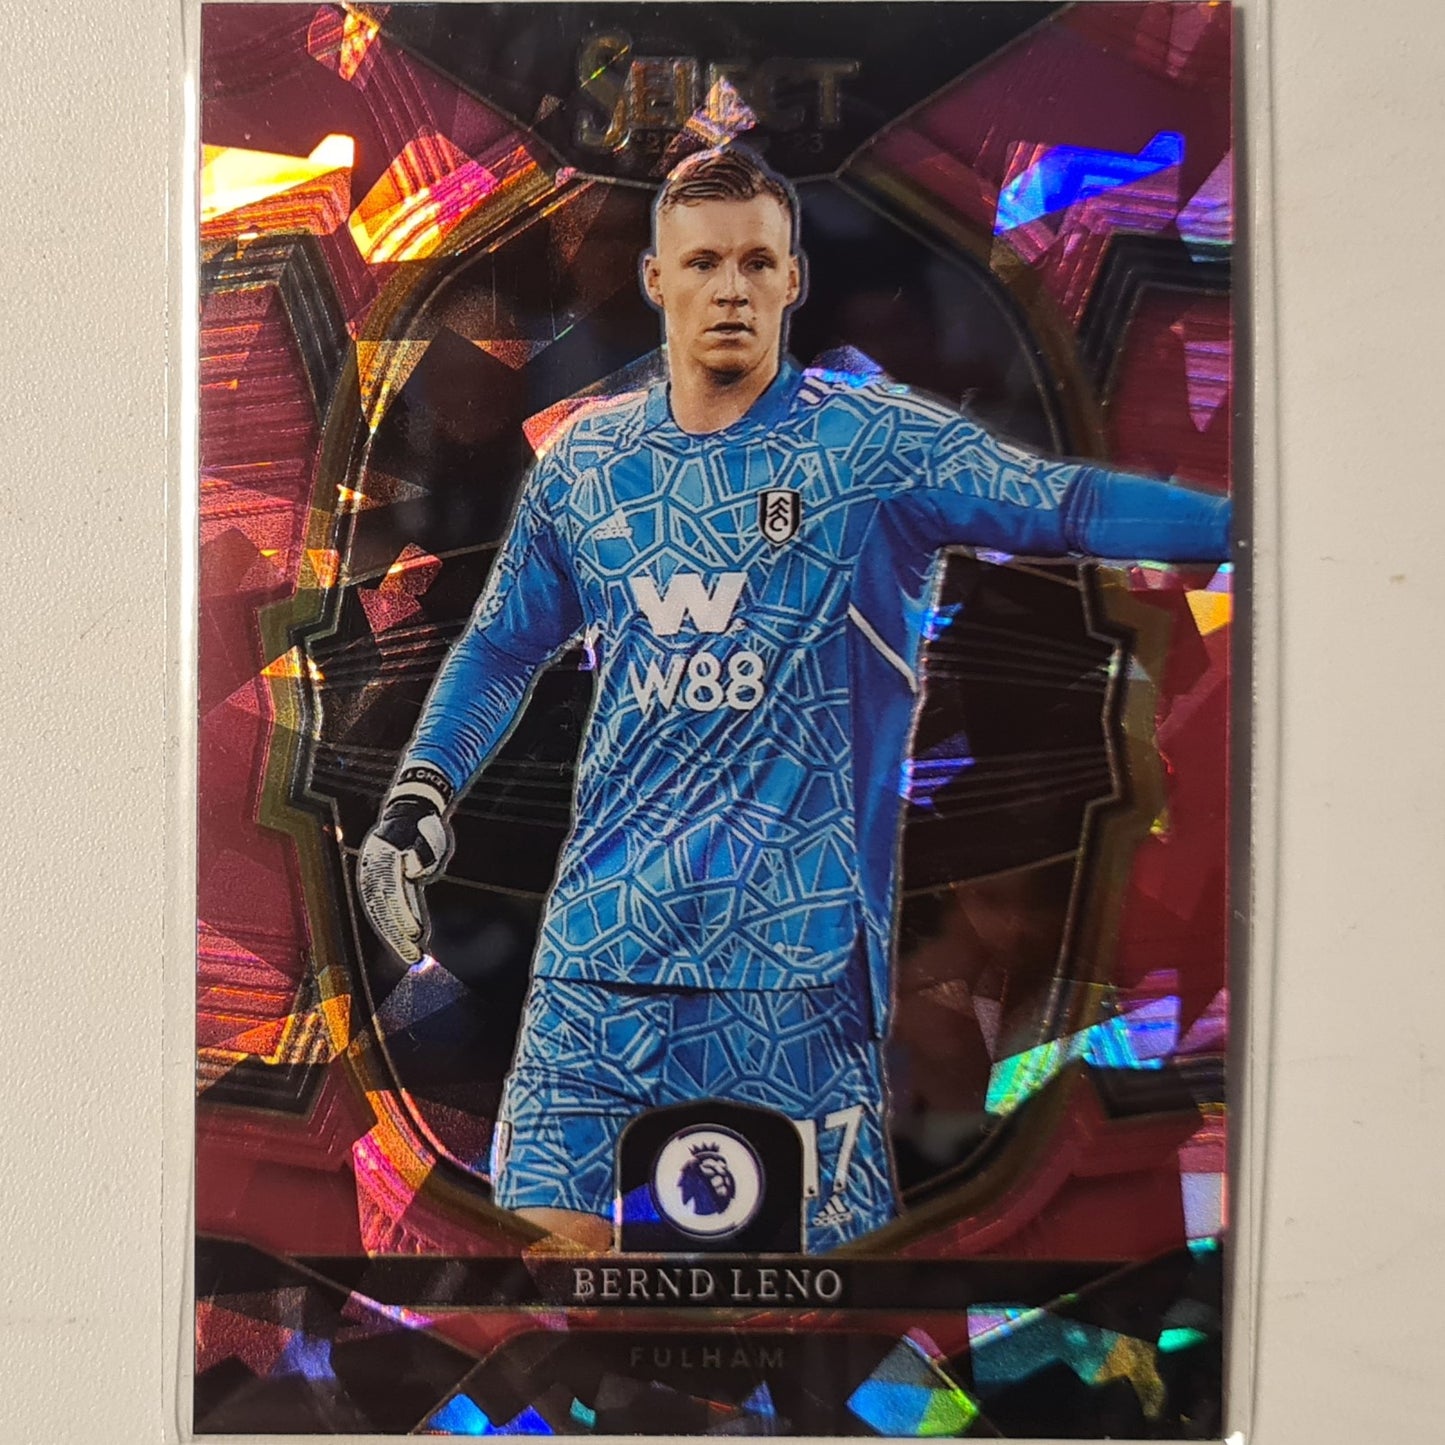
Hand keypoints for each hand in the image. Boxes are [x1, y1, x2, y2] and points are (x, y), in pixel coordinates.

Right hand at [357, 769, 453, 963]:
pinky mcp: (387, 885)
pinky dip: (401, 925)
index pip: (391, 892)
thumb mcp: (426, 831)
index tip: (416, 932)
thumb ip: (422, 850)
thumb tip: (411, 869)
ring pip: (383, 913)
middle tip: (414, 955)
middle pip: (383, 908)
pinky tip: (414, 940)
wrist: (412, 811)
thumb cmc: (423, 823)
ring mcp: (377, 878)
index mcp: (382, 855)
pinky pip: (390, 909)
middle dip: (398, 934)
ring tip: (413, 955)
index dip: (402, 915)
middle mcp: (374, 870)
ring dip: (397, 936)